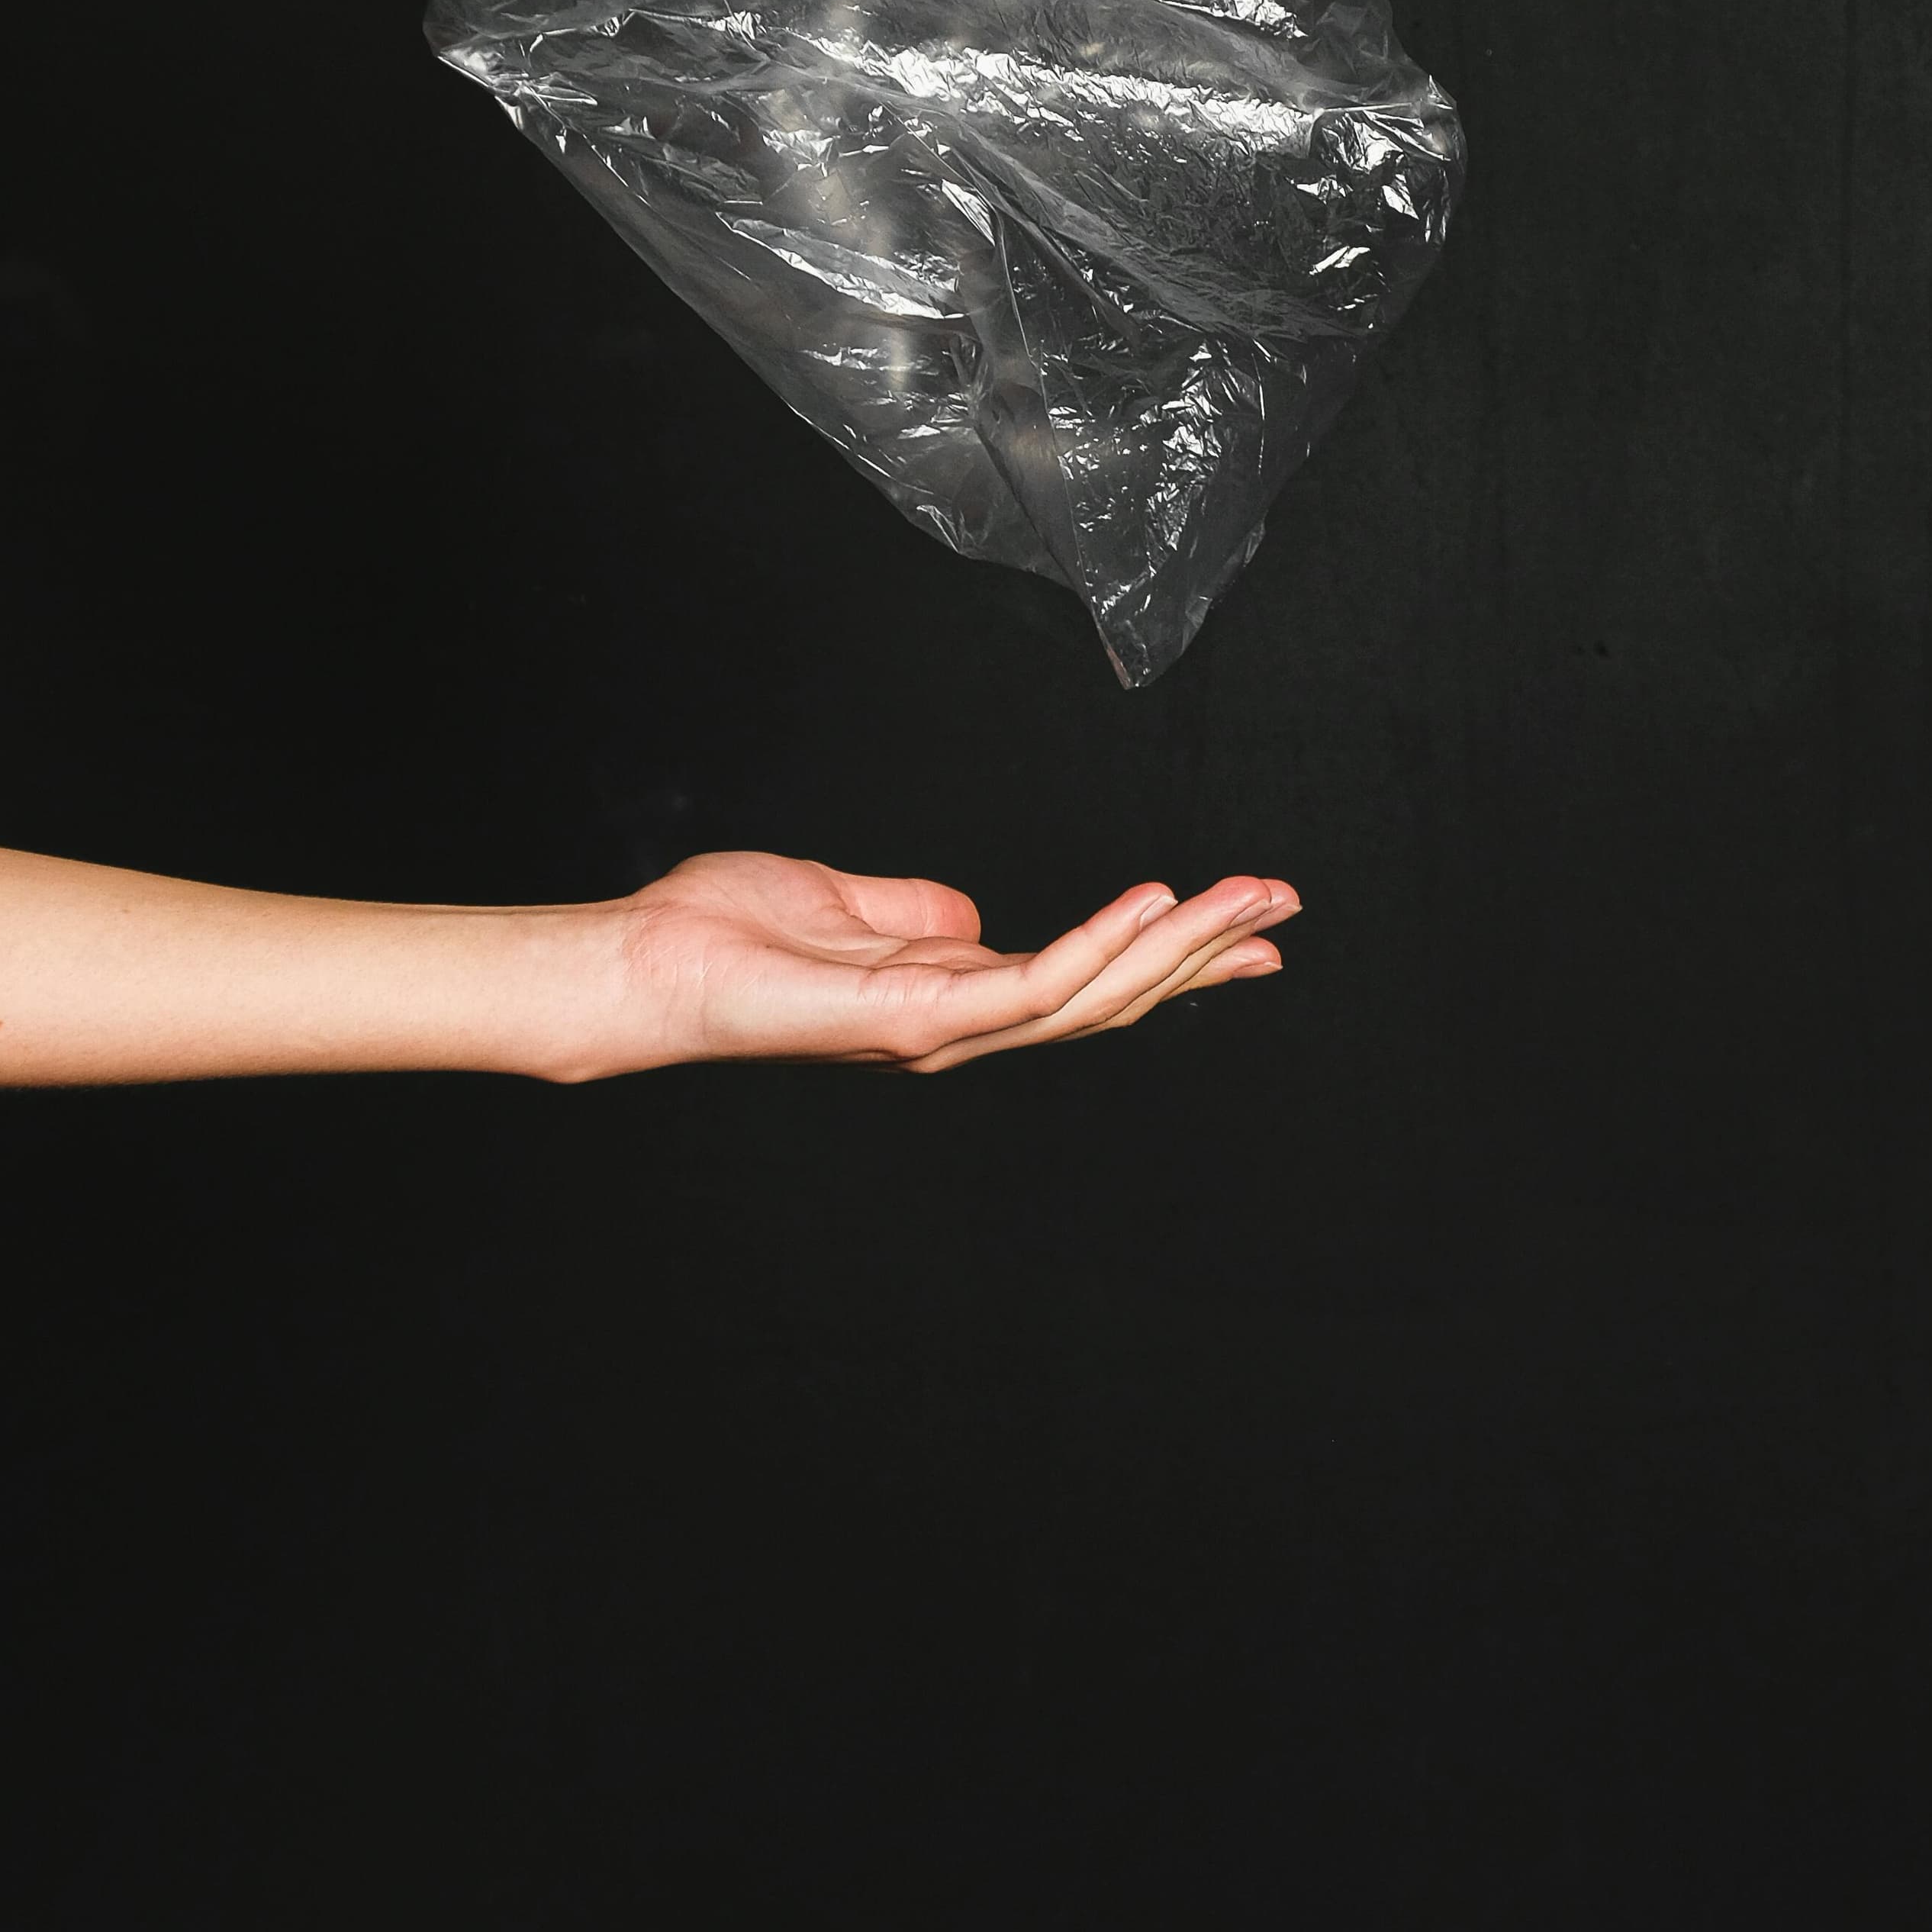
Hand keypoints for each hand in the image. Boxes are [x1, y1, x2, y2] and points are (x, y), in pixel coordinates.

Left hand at [596, 854, 1299, 1078]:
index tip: (1246, 924)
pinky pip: (1033, 985)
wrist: (648, 963)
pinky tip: (1154, 905)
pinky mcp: (918, 1017)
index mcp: (953, 998)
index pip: (1087, 983)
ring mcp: (946, 1031)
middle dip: (1205, 955)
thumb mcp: (846, 901)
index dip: (1170, 955)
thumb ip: (919, 912)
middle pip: (1113, 998)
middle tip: (1283, 909)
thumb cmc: (727, 931)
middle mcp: (962, 1027)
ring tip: (1251, 900)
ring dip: (1180, 946)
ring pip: (1095, 997)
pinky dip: (1100, 944)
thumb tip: (968, 914)